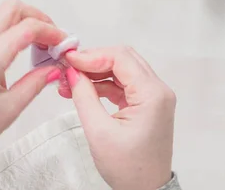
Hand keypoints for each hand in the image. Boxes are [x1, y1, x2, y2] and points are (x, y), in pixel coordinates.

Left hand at [0, 0, 65, 154]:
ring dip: (23, 22)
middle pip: (11, 8)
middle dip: (37, 17)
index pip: (27, 27)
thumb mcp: (9, 109)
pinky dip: (10, 30)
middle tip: (52, 39)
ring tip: (38, 47)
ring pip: (0, 15)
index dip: (51, 32)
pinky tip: (20, 52)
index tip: (65, 45)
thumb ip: (35, 84)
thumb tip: (55, 69)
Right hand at [61, 47, 175, 189]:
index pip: (120, 58)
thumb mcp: (99, 131)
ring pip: (120, 69)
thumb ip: (84, 96)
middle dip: (92, 60)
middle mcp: (157, 91)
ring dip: (94, 72)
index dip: (91, 55)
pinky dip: (100, 84)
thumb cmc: (129, 169)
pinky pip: (121, 84)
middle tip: (67, 67)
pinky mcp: (145, 104)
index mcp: (153, 95)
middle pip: (122, 59)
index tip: (68, 60)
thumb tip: (71, 71)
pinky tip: (80, 89)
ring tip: (68, 81)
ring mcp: (153, 97)